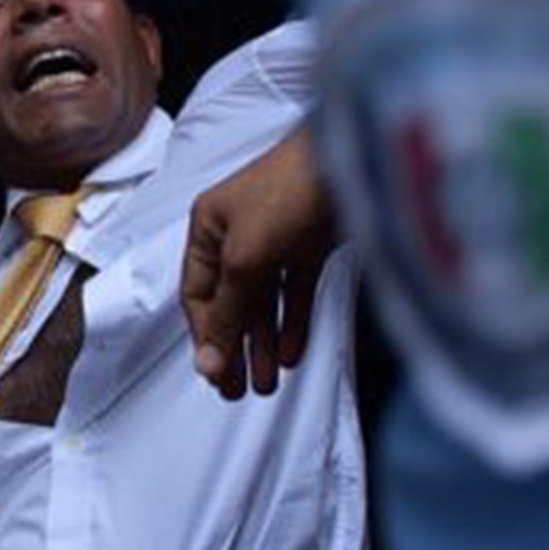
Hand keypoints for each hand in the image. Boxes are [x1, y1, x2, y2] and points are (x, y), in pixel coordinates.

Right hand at [181, 130, 337, 399]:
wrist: (351, 158)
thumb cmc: (287, 193)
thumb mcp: (245, 258)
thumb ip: (228, 314)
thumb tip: (207, 363)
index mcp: (208, 228)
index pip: (197, 294)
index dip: (205, 336)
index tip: (216, 376)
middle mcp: (238, 233)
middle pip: (230, 302)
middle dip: (234, 347)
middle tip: (239, 392)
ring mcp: (275, 239)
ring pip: (263, 302)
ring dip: (262, 343)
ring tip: (267, 384)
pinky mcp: (309, 244)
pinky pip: (294, 292)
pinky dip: (293, 323)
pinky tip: (291, 354)